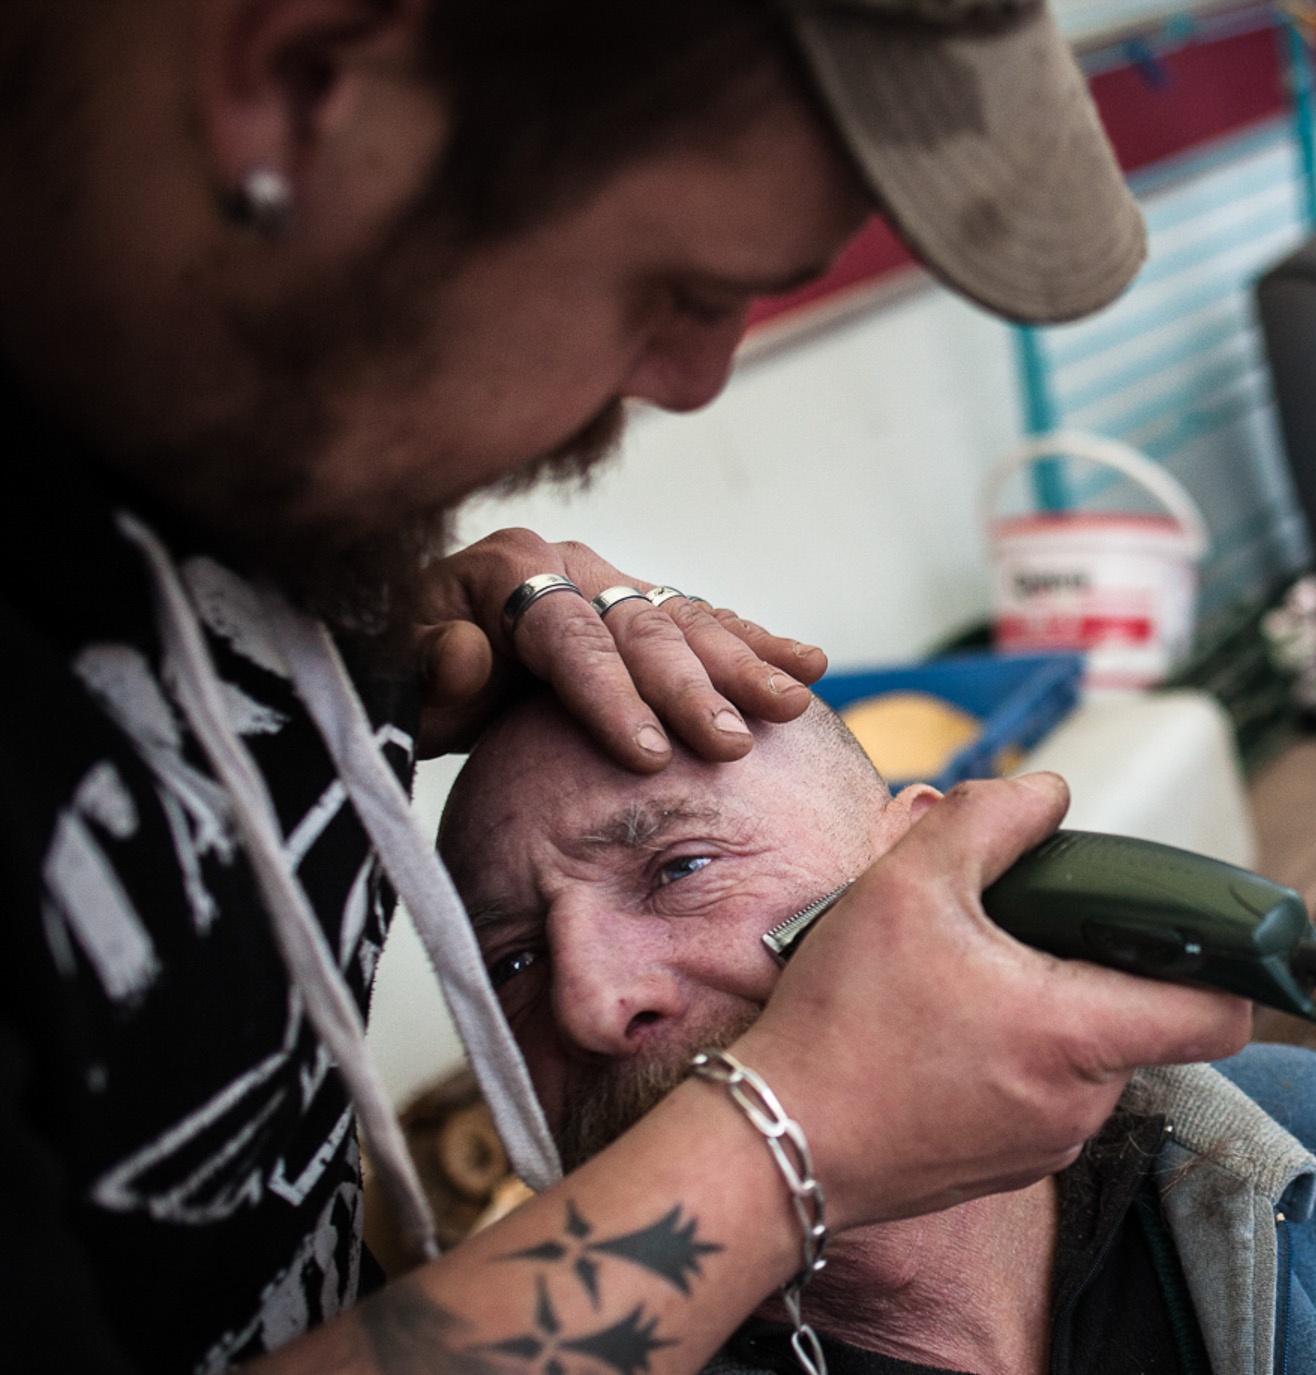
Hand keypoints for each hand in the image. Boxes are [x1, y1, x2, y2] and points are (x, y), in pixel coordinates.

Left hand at [414, 527, 827, 768]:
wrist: (414, 655)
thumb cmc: (407, 674)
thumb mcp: (394, 679)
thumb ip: (426, 666)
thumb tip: (471, 651)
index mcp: (507, 568)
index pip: (569, 636)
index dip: (611, 696)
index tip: (648, 755)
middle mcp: (568, 562)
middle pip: (641, 628)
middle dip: (692, 689)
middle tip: (729, 746)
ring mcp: (612, 580)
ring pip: (687, 621)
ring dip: (745, 666)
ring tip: (789, 706)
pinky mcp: (641, 606)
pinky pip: (706, 622)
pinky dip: (756, 645)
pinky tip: (805, 666)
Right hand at [731, 773, 1254, 1231]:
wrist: (771, 1147)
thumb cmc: (841, 1024)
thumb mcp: (909, 883)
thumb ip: (990, 818)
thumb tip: (1047, 795)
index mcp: (1081, 1036)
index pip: (1220, 1016)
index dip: (1229, 968)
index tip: (1201, 936)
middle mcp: (1080, 1105)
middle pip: (1144, 1023)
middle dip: (1100, 972)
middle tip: (1024, 934)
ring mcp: (1045, 1146)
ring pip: (1089, 1060)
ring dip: (1053, 1016)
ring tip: (972, 980)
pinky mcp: (1005, 1168)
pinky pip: (1042, 1098)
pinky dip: (1015, 1060)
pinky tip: (948, 1031)